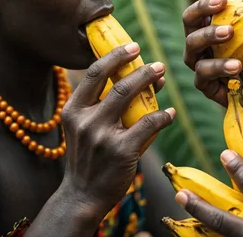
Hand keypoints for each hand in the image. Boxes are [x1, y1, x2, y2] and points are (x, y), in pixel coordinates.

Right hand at [60, 42, 174, 219]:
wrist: (82, 195)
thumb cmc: (88, 155)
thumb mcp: (83, 127)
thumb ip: (101, 103)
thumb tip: (138, 77)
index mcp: (73, 110)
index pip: (93, 73)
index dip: (114, 56)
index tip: (133, 47)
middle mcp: (84, 120)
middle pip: (116, 82)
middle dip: (140, 68)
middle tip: (157, 64)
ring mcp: (102, 136)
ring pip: (130, 97)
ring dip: (150, 82)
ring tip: (163, 76)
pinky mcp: (121, 151)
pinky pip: (149, 124)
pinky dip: (163, 116)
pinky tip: (169, 113)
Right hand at [182, 0, 242, 108]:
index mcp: (210, 29)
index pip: (199, 10)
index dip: (207, 1)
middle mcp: (200, 45)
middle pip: (188, 22)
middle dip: (202, 10)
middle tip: (222, 6)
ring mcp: (199, 64)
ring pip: (192, 46)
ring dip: (209, 35)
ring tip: (231, 33)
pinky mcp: (203, 85)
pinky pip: (203, 73)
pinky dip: (219, 66)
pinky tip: (237, 65)